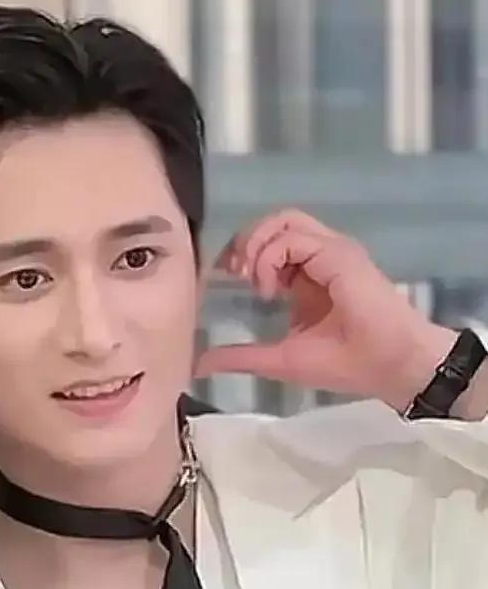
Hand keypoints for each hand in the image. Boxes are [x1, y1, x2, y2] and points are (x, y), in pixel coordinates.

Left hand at [194, 208, 455, 410]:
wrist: (390, 367)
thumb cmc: (344, 364)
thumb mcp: (280, 359)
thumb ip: (241, 357)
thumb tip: (199, 364)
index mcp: (307, 279)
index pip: (271, 244)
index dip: (244, 253)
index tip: (228, 277)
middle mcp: (320, 259)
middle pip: (275, 224)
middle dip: (245, 242)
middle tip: (234, 272)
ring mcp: (331, 253)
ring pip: (284, 221)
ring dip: (256, 244)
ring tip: (251, 277)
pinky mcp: (339, 254)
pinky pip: (292, 238)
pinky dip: (270, 257)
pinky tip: (270, 288)